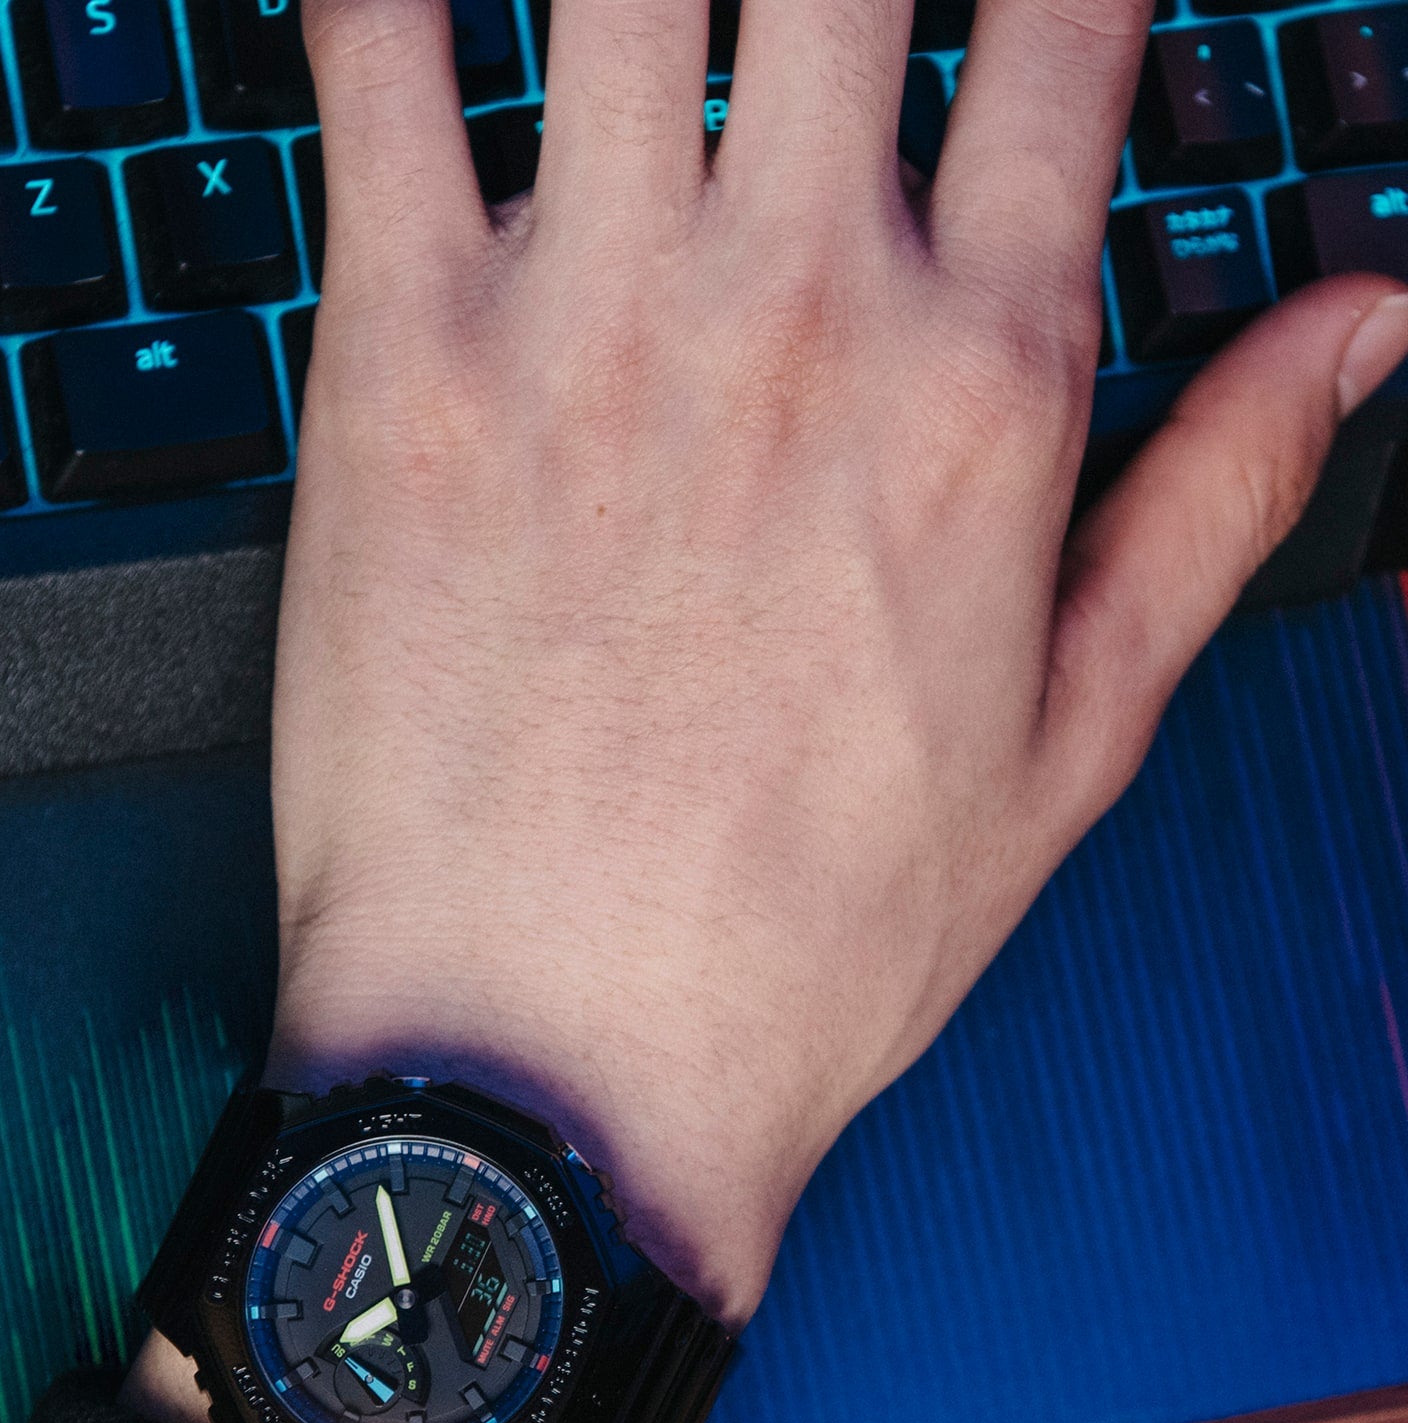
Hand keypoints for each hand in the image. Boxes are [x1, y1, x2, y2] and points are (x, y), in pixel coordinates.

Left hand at [265, 0, 1407, 1327]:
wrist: (554, 1059)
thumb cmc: (793, 943)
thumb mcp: (1070, 747)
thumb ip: (1217, 499)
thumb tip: (1362, 322)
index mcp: (978, 382)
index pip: (1069, 17)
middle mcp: (792, 306)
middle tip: (801, 17)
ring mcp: (582, 319)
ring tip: (642, 8)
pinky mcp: (397, 369)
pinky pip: (372, 67)